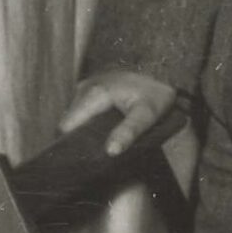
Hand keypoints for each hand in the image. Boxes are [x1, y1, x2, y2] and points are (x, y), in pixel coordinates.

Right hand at [59, 68, 180, 156]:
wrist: (164, 76)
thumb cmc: (155, 96)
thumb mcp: (147, 115)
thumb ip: (129, 131)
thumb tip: (110, 151)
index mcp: (95, 93)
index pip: (67, 125)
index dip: (73, 142)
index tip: (85, 156)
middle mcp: (85, 87)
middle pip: (69, 121)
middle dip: (79, 137)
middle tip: (98, 150)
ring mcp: (86, 86)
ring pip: (74, 116)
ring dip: (84, 129)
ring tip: (101, 140)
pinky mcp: (90, 89)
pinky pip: (82, 109)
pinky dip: (88, 121)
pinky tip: (102, 129)